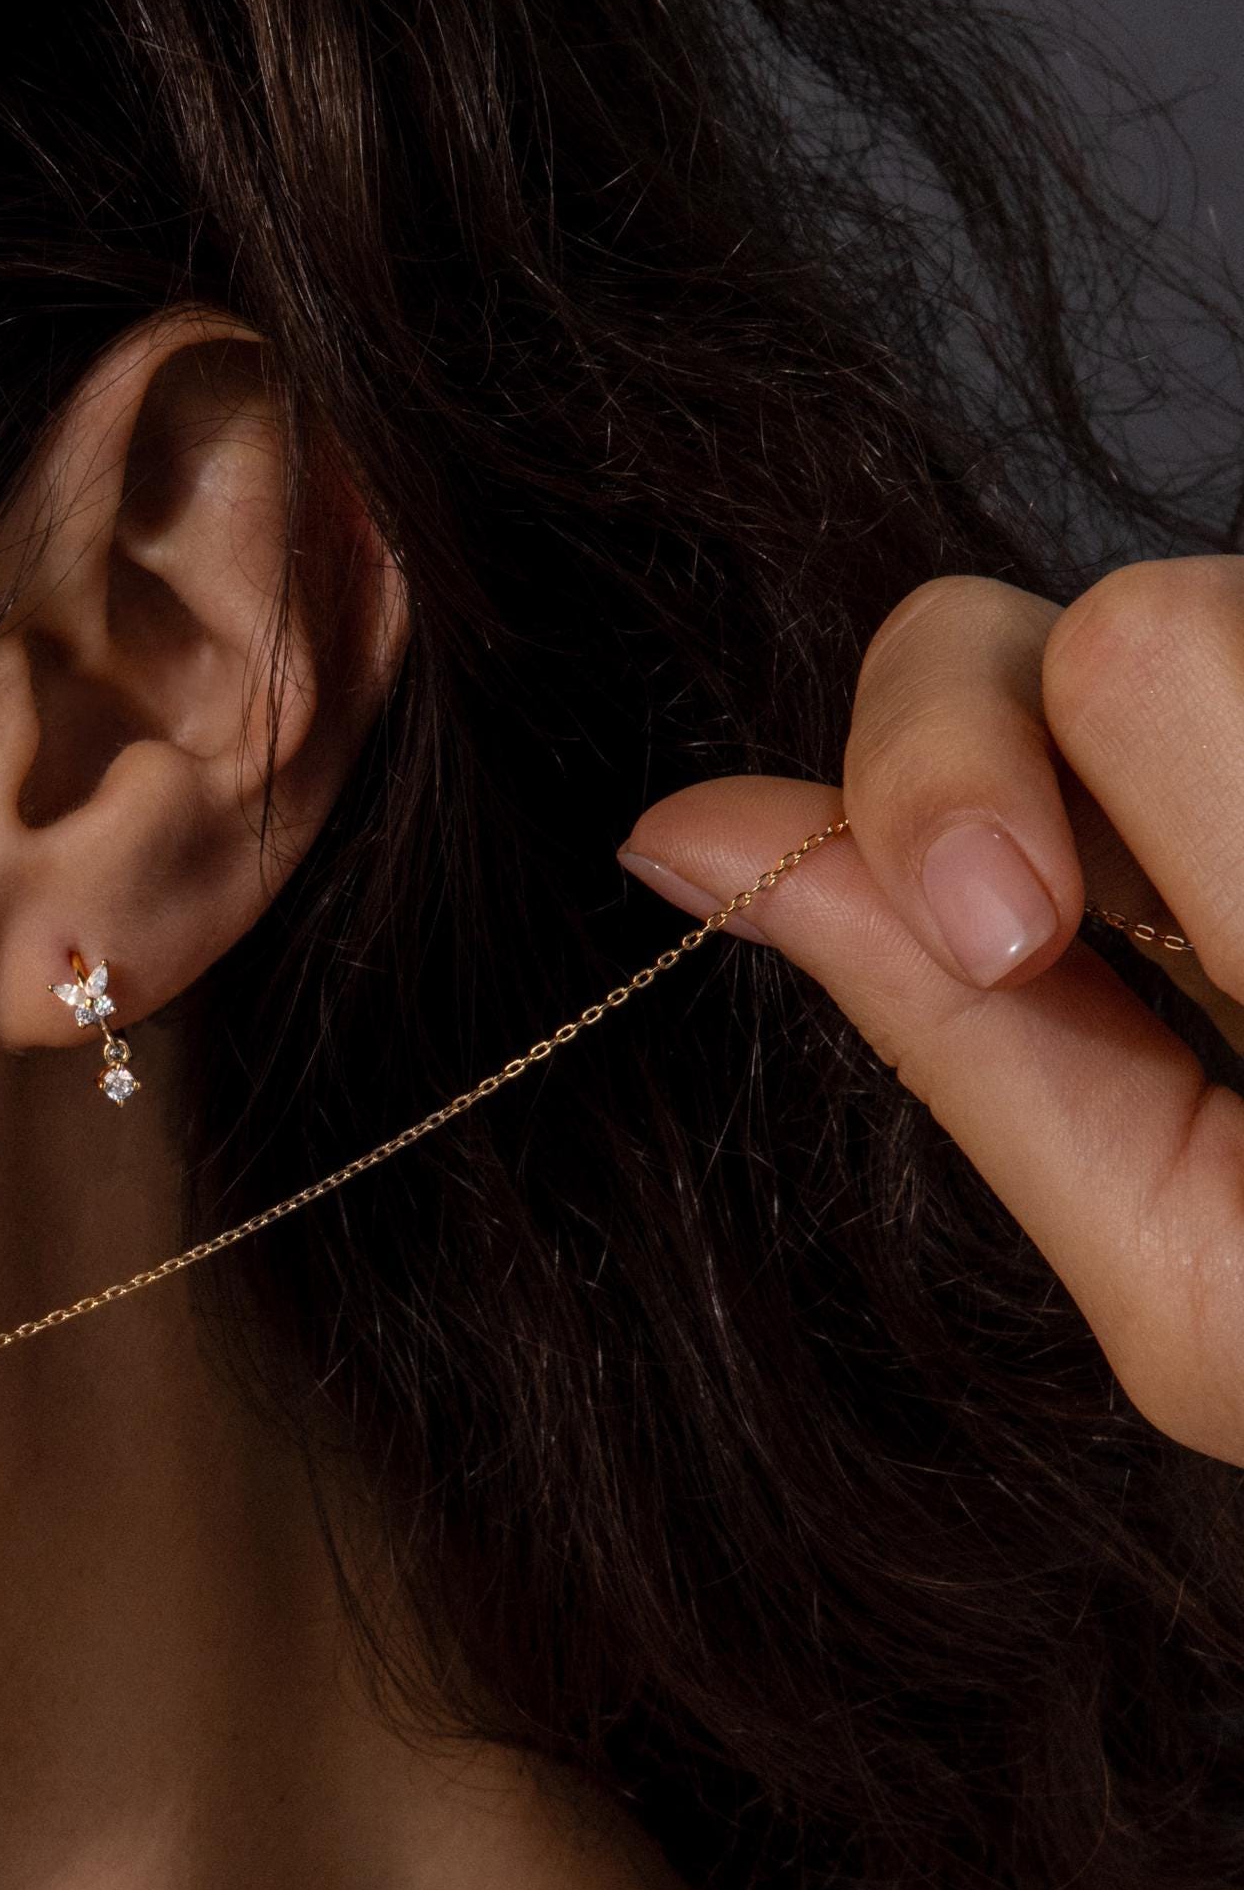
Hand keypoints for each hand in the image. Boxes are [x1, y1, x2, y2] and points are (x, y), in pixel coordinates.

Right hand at [622, 558, 1243, 1465]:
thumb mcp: (1192, 1283)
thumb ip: (955, 1040)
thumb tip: (698, 839)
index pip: (1122, 651)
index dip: (972, 773)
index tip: (1008, 942)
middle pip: (1134, 606)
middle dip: (1010, 764)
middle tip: (1035, 947)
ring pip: (1199, 645)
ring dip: (1133, 811)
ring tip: (1190, 977)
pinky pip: (1229, 723)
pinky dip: (1205, 826)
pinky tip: (1233, 941)